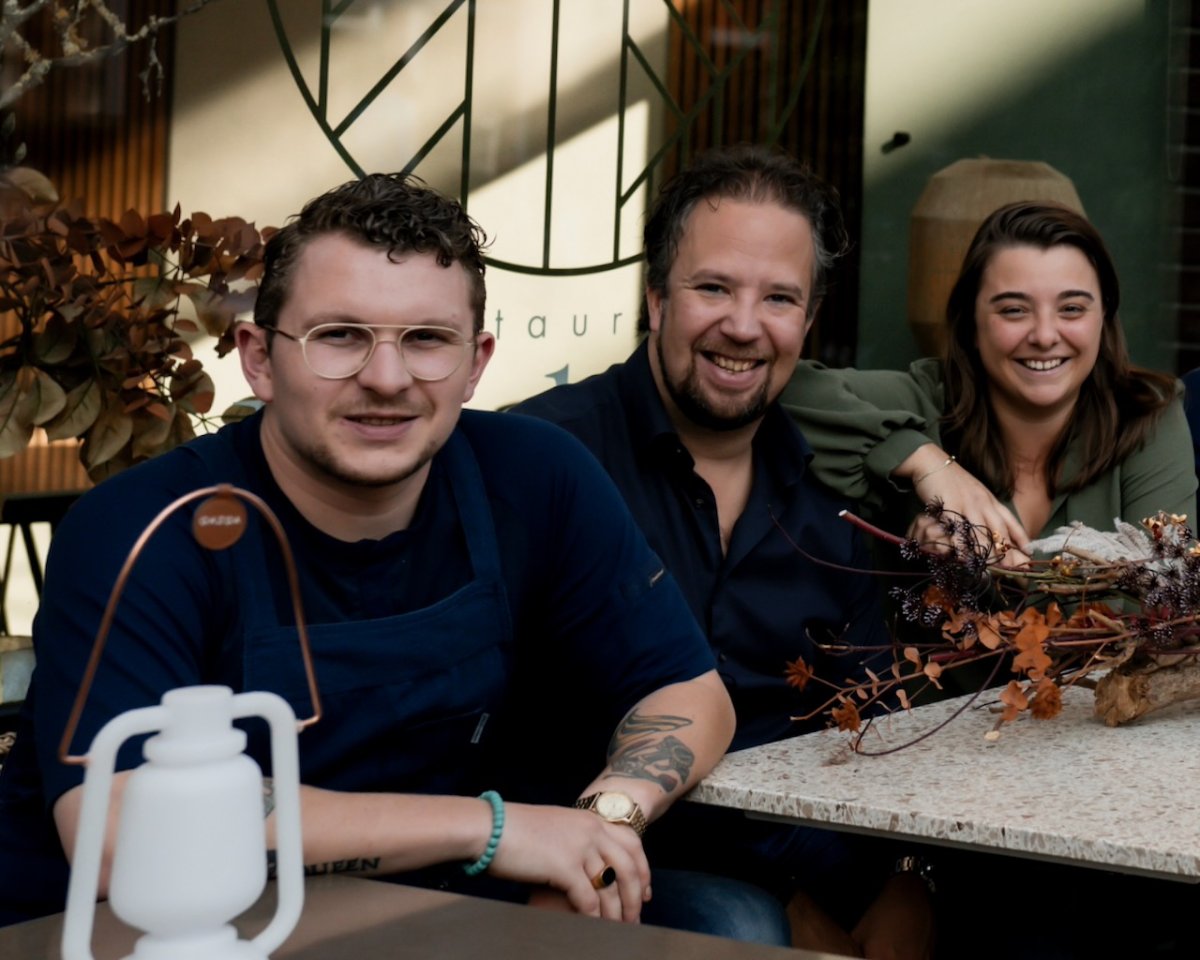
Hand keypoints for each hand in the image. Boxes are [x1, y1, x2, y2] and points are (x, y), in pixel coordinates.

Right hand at [489, 803, 650, 921]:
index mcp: (590, 819)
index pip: (632, 843)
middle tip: (635, 919)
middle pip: (629, 868)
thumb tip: (588, 863)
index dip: (643, 870)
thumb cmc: (514, 829)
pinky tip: (593, 929)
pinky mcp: (564, 866)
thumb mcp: (555, 827)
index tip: (646, 892)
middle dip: (635, 897)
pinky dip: (594, 918)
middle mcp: (591, 830)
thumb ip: (575, 839)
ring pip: (610, 888)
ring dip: (616, 913)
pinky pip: (589, 900)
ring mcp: (579, 847)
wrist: (490, 826)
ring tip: (617, 931)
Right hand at [901, 446, 1029, 566]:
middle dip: (1006, 551)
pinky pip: (956, 529)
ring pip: (979, 531)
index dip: (1020, 538)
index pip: (1009, 521)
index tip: (1028, 554)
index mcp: (990, 500)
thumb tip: (995, 527)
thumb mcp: (975, 493)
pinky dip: (960, 544)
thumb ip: (985, 508)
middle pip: (998, 530)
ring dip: (986, 552)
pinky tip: (963, 557)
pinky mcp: (949, 506)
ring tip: (991, 569)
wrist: (933, 462)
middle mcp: (982, 503)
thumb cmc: (953, 481)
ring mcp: (966, 504)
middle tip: (1012, 570)